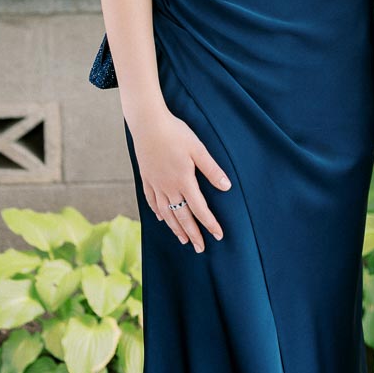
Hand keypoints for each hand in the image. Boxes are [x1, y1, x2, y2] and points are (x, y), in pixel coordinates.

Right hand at [130, 106, 230, 251]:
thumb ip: (211, 169)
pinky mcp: (146, 178)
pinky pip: (151, 201)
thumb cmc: (176, 133)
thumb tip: (227, 187)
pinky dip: (157, 212)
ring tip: (183, 240)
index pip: (199, 209)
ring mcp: (155, 184)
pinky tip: (161, 218)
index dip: (209, 223)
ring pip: (166, 213)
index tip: (218, 236)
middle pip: (182, 216)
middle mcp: (168, 187)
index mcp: (184, 181)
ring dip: (175, 228)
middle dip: (192, 234)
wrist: (147, 124)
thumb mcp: (198, 149)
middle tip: (200, 248)